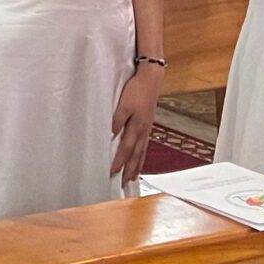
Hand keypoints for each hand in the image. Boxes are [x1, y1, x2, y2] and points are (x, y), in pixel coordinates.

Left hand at [110, 59, 164, 180]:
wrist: (151, 79)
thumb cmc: (136, 90)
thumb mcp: (123, 104)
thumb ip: (117, 120)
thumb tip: (112, 136)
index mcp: (136, 127)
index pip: (126, 149)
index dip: (119, 162)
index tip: (112, 174)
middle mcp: (143, 130)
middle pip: (136, 155)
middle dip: (130, 170)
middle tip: (125, 183)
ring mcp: (147, 128)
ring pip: (142, 151)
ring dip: (137, 165)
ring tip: (133, 177)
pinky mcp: (148, 124)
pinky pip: (145, 144)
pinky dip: (142, 155)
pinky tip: (140, 157)